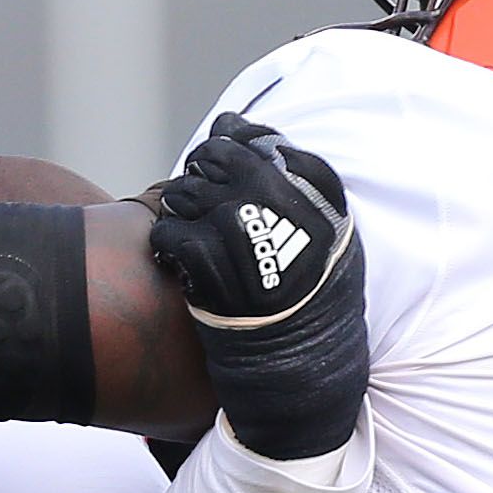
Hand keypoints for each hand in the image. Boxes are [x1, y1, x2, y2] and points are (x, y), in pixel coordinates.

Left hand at [150, 113, 368, 458]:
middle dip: (203, 173)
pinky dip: (168, 244)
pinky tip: (180, 263)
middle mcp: (284, 210)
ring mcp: (247, 236)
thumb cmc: (308, 300)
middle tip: (203, 200)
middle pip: (221, 159)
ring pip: (188, 192)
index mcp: (319, 200)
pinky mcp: (212, 268)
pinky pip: (171, 232)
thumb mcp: (324, 238)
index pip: (267, 143)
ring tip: (195, 236)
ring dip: (182, 208)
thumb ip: (288, 177)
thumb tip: (232, 122)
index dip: (238, 146)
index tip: (229, 163)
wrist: (301, 370)